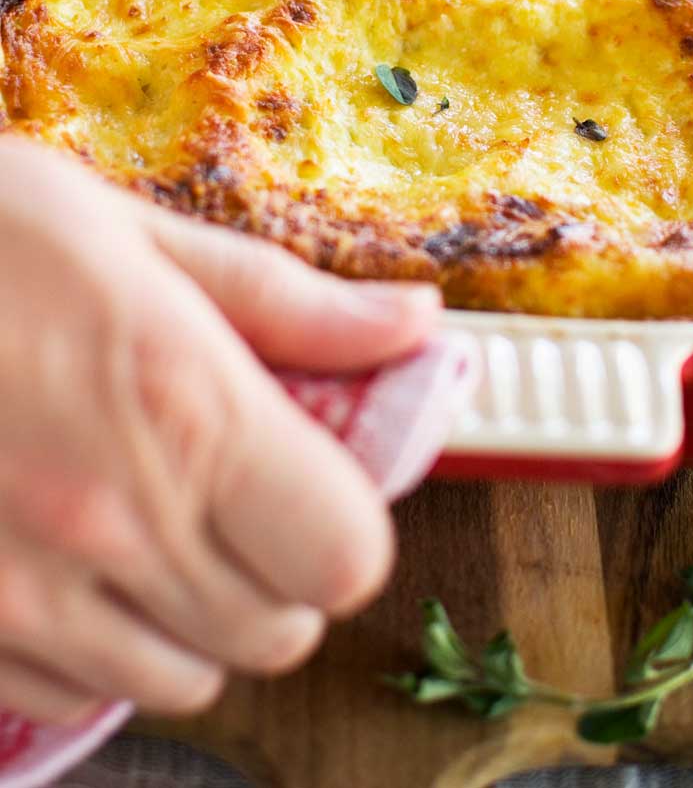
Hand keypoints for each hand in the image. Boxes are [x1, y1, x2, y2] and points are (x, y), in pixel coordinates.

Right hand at [0, 136, 439, 723]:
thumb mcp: (130, 233)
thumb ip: (287, 301)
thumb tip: (412, 323)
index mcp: (185, 408)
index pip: (345, 553)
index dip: (343, 519)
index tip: (311, 474)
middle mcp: (112, 524)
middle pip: (277, 629)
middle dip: (278, 569)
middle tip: (234, 492)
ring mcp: (20, 595)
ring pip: (181, 679)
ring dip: (192, 618)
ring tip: (146, 526)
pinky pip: (71, 699)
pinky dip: (94, 650)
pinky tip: (62, 561)